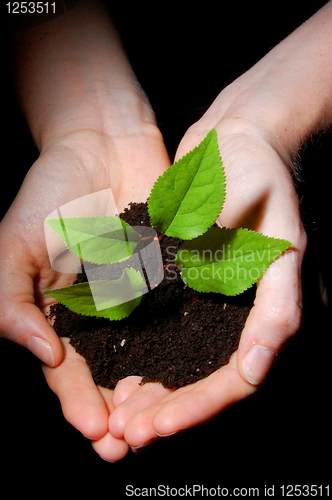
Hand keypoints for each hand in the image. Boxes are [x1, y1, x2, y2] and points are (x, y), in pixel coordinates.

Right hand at [0, 127, 169, 461]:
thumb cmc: (51, 190)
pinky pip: (178, 315)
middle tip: (129, 445)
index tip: (96, 432)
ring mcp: (138, 295)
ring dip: (151, 390)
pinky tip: (193, 371)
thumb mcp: (15, 244)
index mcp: (60, 310)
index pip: (67, 370)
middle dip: (117, 411)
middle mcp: (101, 311)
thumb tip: (41, 354)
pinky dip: (183, 344)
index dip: (77, 403)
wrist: (101, 143)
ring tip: (160, 422)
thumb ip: (13, 300)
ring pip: (147, 354)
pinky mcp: (170, 274)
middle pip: (109, 374)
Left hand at [105, 112, 305, 452]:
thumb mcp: (244, 194)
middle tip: (132, 434)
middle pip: (219, 379)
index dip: (207, 398)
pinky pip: (181, 341)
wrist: (236, 140)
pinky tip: (124, 381)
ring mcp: (225, 302)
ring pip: (196, 367)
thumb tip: (232, 323)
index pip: (249, 364)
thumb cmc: (249, 160)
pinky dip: (154, 365)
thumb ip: (231, 245)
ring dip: (161, 397)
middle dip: (177, 410)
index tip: (164, 420)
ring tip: (121, 420)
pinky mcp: (200, 291)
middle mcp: (252, 306)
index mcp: (275, 290)